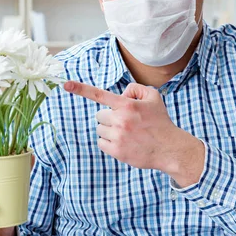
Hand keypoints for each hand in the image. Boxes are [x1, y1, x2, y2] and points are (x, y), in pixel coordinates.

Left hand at [64, 81, 204, 186]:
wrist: (170, 148)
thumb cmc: (160, 121)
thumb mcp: (153, 97)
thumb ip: (134, 89)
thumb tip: (119, 94)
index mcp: (127, 105)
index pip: (100, 95)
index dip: (81, 89)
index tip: (66, 84)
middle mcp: (120, 120)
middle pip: (99, 115)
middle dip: (110, 117)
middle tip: (126, 122)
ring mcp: (118, 136)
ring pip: (100, 129)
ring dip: (109, 129)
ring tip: (127, 133)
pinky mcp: (117, 151)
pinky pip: (101, 142)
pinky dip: (109, 142)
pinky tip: (124, 142)